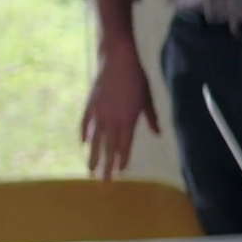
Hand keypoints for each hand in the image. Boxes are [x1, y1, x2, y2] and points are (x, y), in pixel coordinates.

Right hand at [80, 43, 157, 180]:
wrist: (118, 60)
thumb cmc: (137, 78)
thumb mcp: (148, 99)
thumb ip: (151, 118)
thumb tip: (158, 133)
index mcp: (128, 119)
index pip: (125, 145)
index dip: (122, 159)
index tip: (120, 172)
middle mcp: (112, 119)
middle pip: (109, 147)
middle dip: (106, 165)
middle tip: (103, 182)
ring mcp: (99, 113)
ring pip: (95, 139)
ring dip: (93, 155)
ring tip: (90, 170)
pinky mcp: (90, 104)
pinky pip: (85, 123)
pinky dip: (83, 133)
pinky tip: (82, 144)